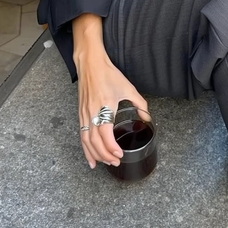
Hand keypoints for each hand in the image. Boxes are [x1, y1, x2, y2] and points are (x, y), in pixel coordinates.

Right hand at [75, 34, 148, 169]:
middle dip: (105, 155)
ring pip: (86, 141)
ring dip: (95, 154)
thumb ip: (140, 104)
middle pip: (94, 141)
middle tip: (116, 162)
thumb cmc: (108, 75)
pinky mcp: (80, 114)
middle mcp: (91, 113)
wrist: (90, 64)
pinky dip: (85, 149)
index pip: (105, 133)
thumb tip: (147, 118)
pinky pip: (81, 136)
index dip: (111, 147)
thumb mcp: (128, 88)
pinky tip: (91, 159)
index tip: (119, 154)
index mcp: (104, 106)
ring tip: (106, 163)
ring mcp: (84, 114)